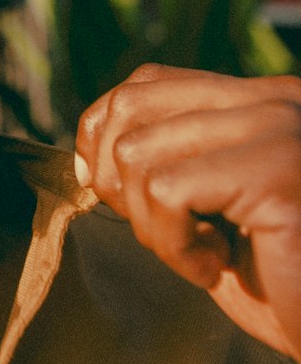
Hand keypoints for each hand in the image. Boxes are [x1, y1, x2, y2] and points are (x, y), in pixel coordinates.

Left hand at [75, 64, 300, 363]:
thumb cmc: (276, 280)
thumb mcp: (210, 207)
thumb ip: (165, 162)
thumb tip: (84, 158)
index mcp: (260, 98)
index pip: (146, 84)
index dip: (104, 136)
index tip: (116, 196)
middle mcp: (275, 99)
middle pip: (131, 107)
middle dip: (119, 183)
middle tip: (166, 234)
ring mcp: (279, 128)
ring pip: (137, 152)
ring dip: (152, 225)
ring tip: (202, 255)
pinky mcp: (276, 172)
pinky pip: (166, 192)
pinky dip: (175, 246)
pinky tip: (218, 268)